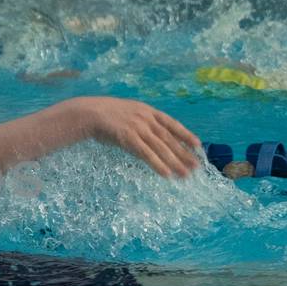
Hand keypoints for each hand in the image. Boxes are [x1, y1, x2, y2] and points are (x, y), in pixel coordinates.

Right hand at [67, 97, 200, 177]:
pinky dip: (158, 165)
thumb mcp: (128, 113)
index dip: (186, 134)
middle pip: (170, 139)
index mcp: (148, 111)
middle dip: (184, 153)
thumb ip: (141, 122)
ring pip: (161, 148)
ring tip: (185, 175)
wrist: (88, 112)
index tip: (198, 145)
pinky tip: (166, 174)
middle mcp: (146, 118)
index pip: (172, 123)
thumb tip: (151, 133)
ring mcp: (138, 128)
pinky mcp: (129, 138)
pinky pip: (147, 154)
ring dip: (175, 162)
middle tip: (196, 167)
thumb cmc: (105, 115)